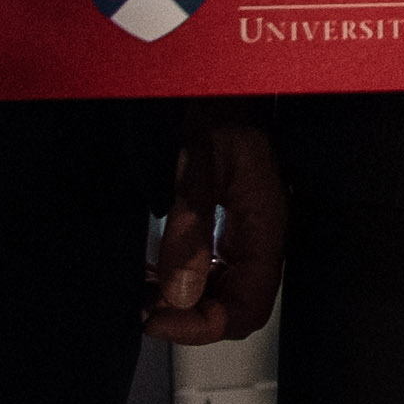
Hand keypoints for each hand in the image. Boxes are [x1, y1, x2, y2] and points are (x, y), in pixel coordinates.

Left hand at [145, 120, 283, 344]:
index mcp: (263, 225)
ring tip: (140, 292)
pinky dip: (174, 278)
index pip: (246, 309)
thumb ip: (190, 229)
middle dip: (187, 317)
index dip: (203, 327)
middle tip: (143, 310)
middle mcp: (257, 235)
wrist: (215, 76)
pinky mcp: (221, 221)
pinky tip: (148, 270)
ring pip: (216, 291)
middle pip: (232, 306)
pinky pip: (205, 268)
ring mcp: (240, 229)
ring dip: (178, 300)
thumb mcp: (195, 164)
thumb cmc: (215, 104)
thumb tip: (180, 292)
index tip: (157, 322)